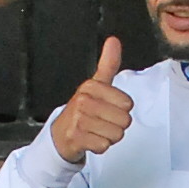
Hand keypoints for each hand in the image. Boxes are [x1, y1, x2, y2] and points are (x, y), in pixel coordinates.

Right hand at [47, 39, 134, 164]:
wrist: (60, 134)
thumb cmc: (83, 109)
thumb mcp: (96, 84)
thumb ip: (108, 63)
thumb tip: (114, 41)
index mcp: (91, 86)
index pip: (128, 103)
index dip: (122, 109)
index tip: (108, 108)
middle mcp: (83, 101)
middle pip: (124, 120)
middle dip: (117, 125)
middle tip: (102, 121)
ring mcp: (78, 120)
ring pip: (116, 134)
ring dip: (109, 136)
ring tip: (96, 130)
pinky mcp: (76, 138)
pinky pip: (105, 146)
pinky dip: (100, 146)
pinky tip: (90, 139)